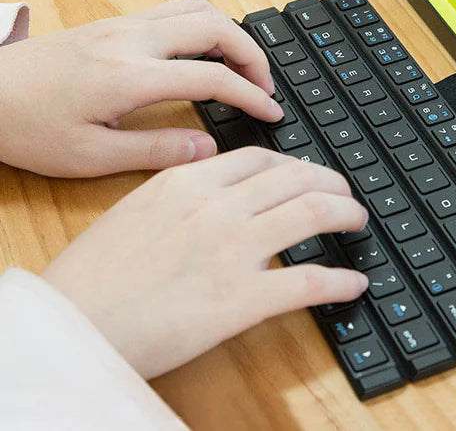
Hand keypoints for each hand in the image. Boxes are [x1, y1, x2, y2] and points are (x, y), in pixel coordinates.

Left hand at [0, 0, 281, 176]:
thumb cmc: (26, 126)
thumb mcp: (88, 156)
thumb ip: (154, 152)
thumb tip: (207, 149)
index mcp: (130, 76)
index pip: (213, 77)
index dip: (252, 95)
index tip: (272, 112)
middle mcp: (133, 39)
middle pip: (217, 27)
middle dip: (253, 55)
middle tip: (264, 87)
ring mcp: (124, 24)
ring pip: (198, 8)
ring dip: (231, 32)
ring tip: (241, 66)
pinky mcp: (115, 22)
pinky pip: (175, 8)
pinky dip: (205, 23)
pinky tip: (203, 50)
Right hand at [42, 147, 368, 378]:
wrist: (71, 323)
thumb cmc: (94, 273)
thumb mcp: (138, 208)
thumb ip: (184, 191)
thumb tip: (219, 186)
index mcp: (189, 181)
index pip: (263, 159)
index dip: (297, 165)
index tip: (309, 175)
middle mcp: (218, 206)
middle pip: (298, 178)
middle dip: (332, 183)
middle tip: (345, 195)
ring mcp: (233, 250)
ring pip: (313, 214)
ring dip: (346, 214)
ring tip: (358, 221)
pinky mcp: (241, 299)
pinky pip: (308, 282)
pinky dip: (340, 281)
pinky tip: (353, 284)